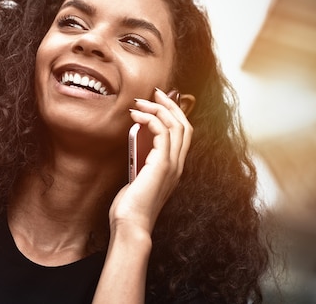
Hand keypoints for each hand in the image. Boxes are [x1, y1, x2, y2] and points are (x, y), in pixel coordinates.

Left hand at [109, 87, 192, 235]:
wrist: (131, 224)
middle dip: (170, 104)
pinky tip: (136, 115)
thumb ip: (141, 160)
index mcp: (174, 167)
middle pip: (184, 124)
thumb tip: (137, 138)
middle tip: (155, 91)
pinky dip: (150, 118)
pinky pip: (162, 132)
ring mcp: (173, 165)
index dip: (174, 113)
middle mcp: (178, 164)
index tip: (158, 100)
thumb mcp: (137, 177)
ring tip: (140, 101)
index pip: (183, 133)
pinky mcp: (162, 164)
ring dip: (158, 108)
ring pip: (176, 124)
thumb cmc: (131, 206)